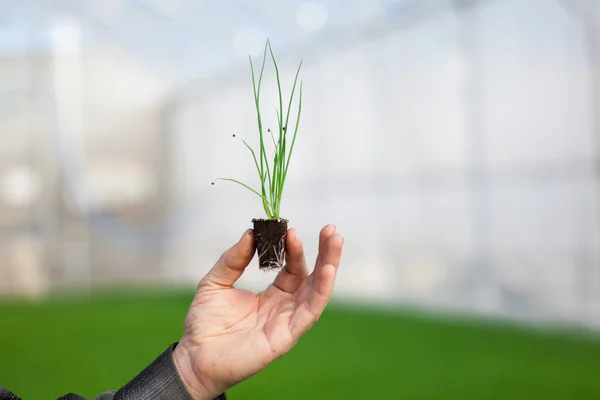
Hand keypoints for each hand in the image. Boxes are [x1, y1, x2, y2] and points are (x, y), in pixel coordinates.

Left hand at [172, 224, 343, 398]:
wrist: (194, 356)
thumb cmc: (204, 324)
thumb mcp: (215, 282)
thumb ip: (233, 258)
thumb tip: (251, 232)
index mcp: (272, 294)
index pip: (292, 267)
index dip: (294, 248)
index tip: (290, 228)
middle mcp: (284, 306)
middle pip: (312, 276)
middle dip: (325, 252)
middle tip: (331, 229)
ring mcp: (288, 321)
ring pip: (317, 291)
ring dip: (329, 265)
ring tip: (335, 241)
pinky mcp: (287, 335)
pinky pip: (310, 311)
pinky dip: (321, 290)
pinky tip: (327, 271)